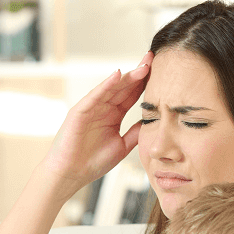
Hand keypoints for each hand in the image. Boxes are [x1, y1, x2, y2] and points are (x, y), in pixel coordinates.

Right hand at [40, 53, 152, 195]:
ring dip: (127, 76)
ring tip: (143, 66)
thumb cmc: (92, 162)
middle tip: (154, 59)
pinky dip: (105, 85)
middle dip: (139, 73)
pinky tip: (117, 75)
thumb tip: (152, 121)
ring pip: (112, 88)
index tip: (162, 72)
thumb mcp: (122, 146)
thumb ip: (135, 132)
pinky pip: (95, 95)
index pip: (132, 95)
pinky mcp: (79, 111)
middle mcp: (103, 108)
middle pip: (124, 86)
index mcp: (113, 115)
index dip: (146, 83)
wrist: (71, 174)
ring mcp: (91, 108)